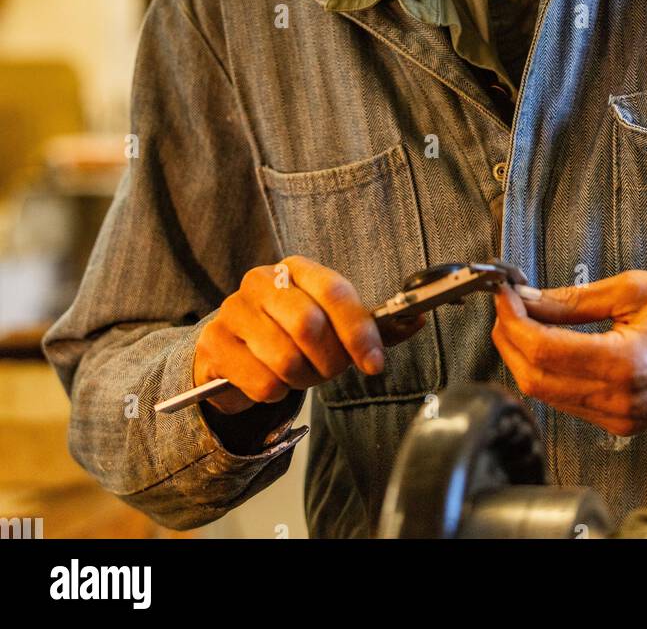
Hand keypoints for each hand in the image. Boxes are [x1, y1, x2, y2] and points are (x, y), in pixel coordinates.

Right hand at [194, 255, 424, 413]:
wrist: (233, 354)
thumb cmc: (291, 336)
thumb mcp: (333, 326)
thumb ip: (373, 326)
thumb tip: (416, 320)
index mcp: (296, 269)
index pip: (334, 291)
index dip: (359, 331)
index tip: (375, 364)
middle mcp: (261, 281)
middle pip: (309, 326)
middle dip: (328, 361)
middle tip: (328, 370)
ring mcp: (233, 310)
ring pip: (285, 360)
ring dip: (302, 380)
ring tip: (300, 375)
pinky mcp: (214, 343)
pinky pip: (262, 382)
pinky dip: (275, 393)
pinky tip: (271, 381)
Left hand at [492, 270, 646, 435]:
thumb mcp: (631, 289)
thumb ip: (573, 300)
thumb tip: (527, 299)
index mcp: (624, 364)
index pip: (543, 350)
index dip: (513, 320)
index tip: (504, 294)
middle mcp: (619, 401)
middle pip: (535, 378)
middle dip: (509, 338)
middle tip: (507, 304)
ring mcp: (619, 419)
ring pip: (545, 394)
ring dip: (523, 356)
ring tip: (523, 318)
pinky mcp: (620, 423)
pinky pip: (566, 402)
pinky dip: (546, 372)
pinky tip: (545, 343)